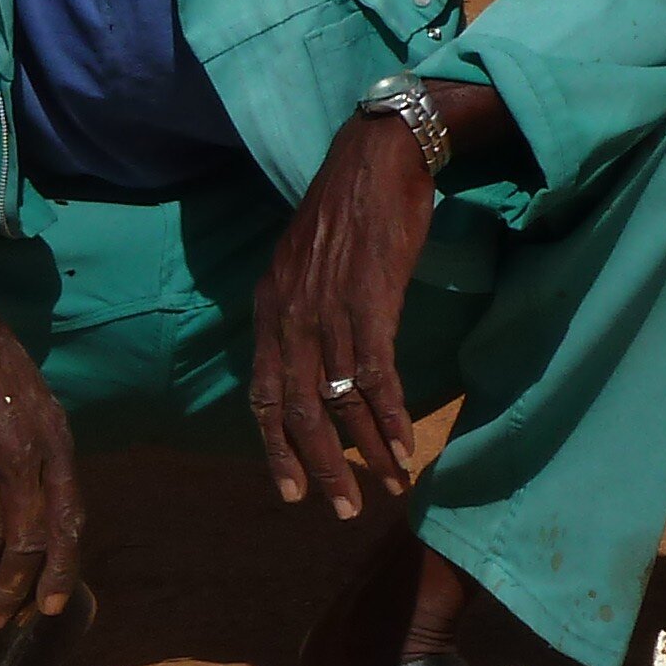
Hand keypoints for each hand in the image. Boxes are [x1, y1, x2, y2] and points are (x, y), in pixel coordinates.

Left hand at [252, 83, 519, 516]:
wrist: (378, 155)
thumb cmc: (348, 210)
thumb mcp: (304, 265)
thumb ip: (299, 313)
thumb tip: (309, 362)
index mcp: (268, 309)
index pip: (262, 396)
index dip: (276, 448)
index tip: (291, 491)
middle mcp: (289, 317)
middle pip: (298, 412)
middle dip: (320, 467)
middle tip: (339, 509)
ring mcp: (328, 312)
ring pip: (339, 402)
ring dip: (364, 453)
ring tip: (387, 487)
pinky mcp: (370, 303)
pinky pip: (376, 378)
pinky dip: (390, 420)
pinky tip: (403, 449)